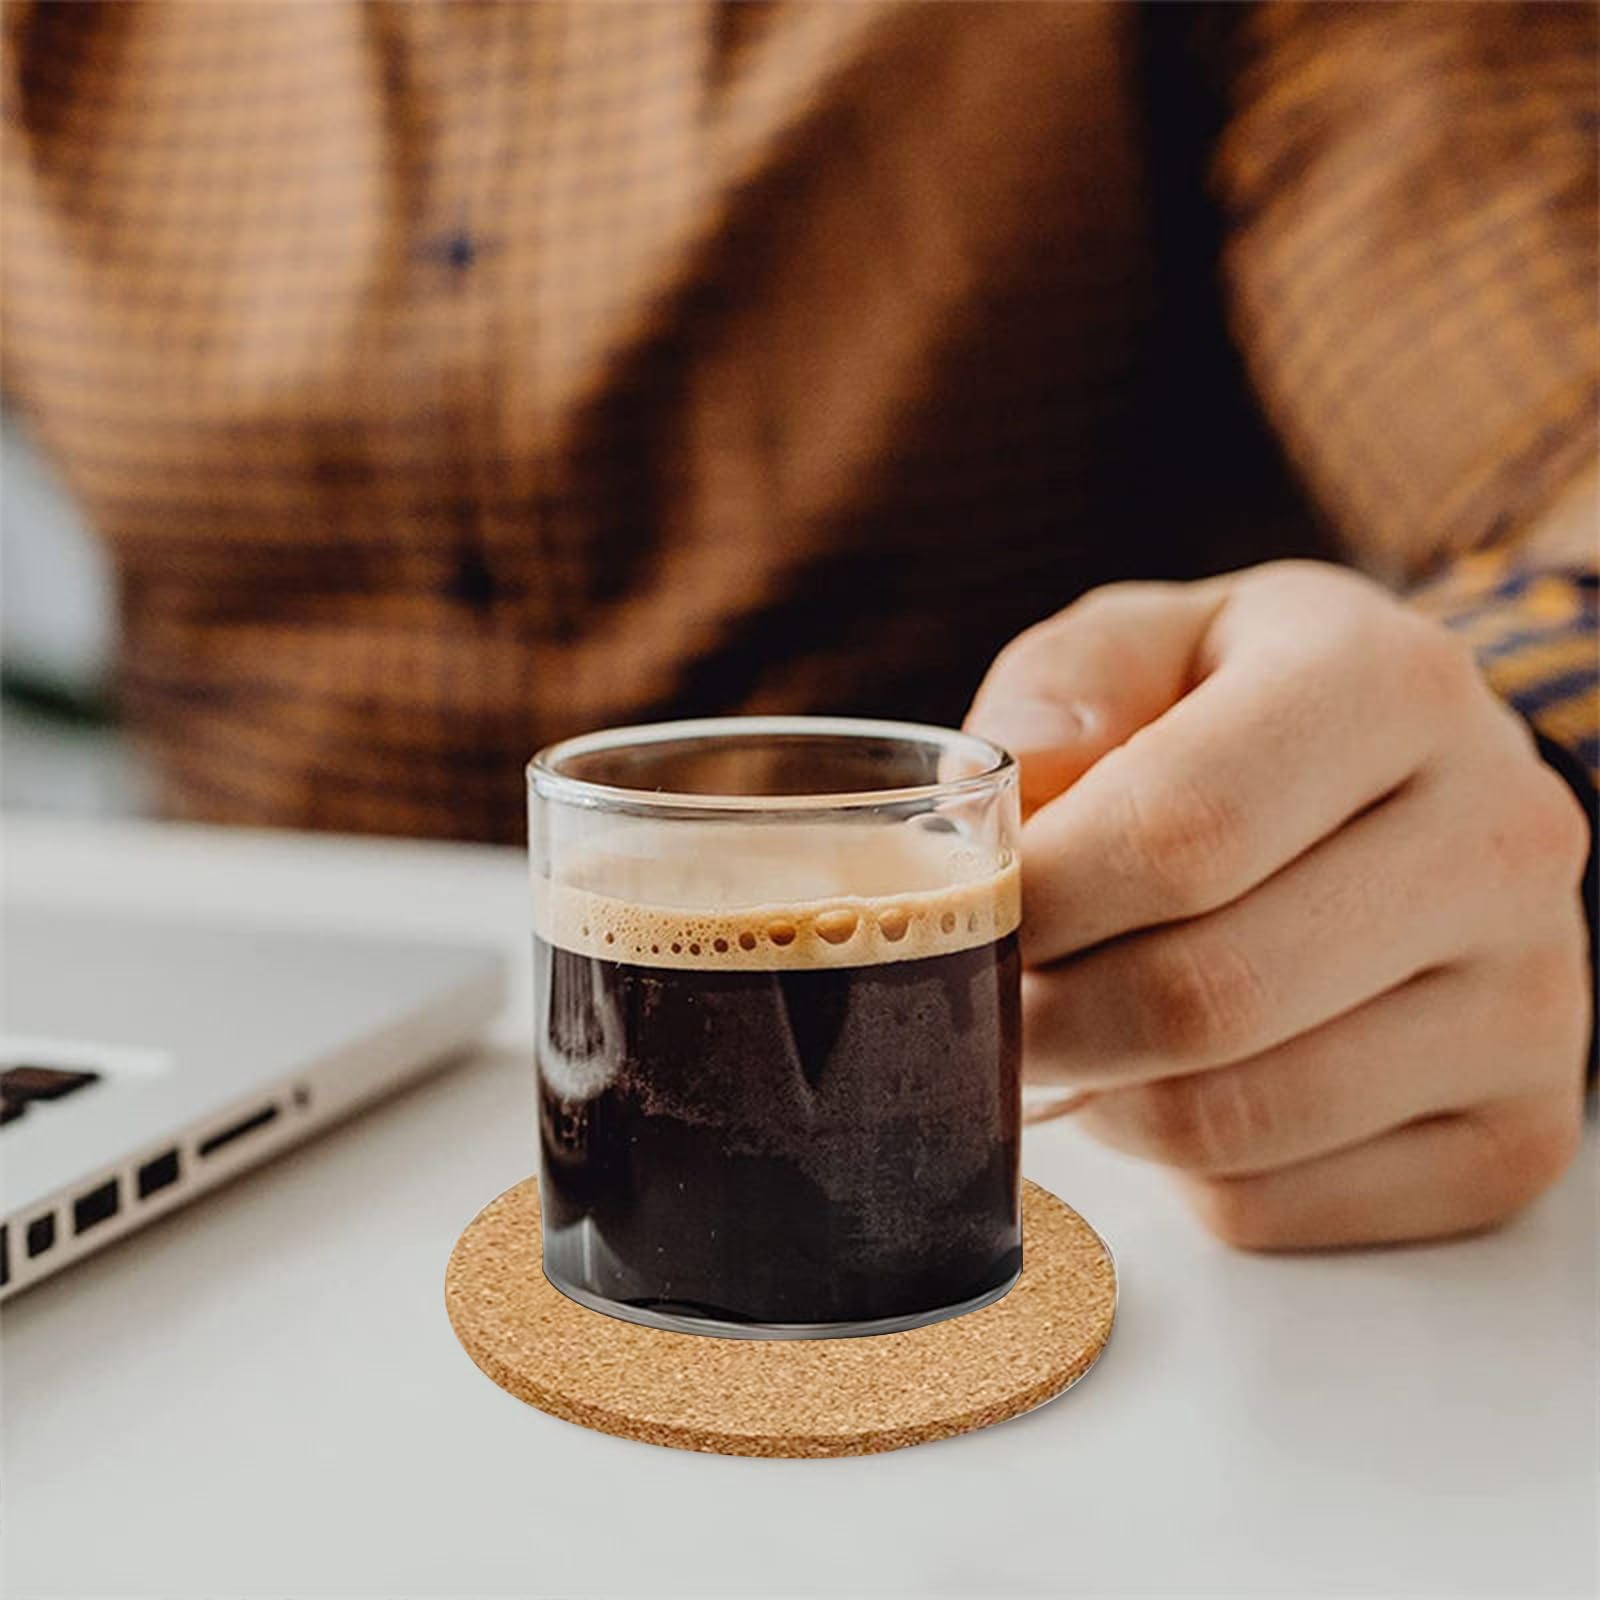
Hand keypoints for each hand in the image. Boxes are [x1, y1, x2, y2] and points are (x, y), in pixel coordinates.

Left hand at [967, 561, 1590, 1248]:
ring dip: (1104, 1098)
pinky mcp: (1520, 1133)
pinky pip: (1277, 1206)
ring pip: (1233, 1121)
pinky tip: (1178, 1082)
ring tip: (1083, 1033)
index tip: (962, 920)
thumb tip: (1006, 795)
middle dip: (1048, 1020)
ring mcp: (1534, 1002)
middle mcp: (1498, 838)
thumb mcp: (1152, 642)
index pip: (1182, 832)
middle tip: (989, 1004)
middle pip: (1204, 996)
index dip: (1039, 901)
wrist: (1421, 791)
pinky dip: (1178, 1168)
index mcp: (1393, 685)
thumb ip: (1065, 688)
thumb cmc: (1246, 712)